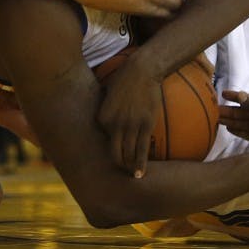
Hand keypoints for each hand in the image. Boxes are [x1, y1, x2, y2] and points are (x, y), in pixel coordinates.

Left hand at [96, 57, 161, 177]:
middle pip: (113, 153)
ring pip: (128, 154)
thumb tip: (107, 126)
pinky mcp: (146, 124)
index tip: (112, 156)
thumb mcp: (107, 96)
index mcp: (102, 118)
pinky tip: (140, 174)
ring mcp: (130, 125)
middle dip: (116, 166)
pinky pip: (142, 149)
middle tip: (121, 174)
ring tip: (131, 178)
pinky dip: (140, 164)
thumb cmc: (124, 81)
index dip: (110, 148)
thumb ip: (107, 112)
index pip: (103, 140)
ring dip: (128, 168)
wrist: (141, 70)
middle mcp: (114, 124)